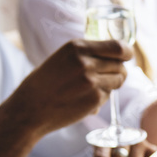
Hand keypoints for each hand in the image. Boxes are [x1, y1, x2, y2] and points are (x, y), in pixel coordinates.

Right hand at [7, 39, 130, 137]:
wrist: (29, 109)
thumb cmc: (45, 83)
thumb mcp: (63, 58)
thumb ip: (87, 54)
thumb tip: (118, 54)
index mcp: (77, 47)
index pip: (118, 46)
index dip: (127, 53)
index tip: (127, 56)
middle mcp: (86, 61)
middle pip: (121, 65)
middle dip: (117, 71)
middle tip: (105, 77)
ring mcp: (91, 81)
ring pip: (119, 80)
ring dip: (111, 84)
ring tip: (92, 88)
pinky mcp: (94, 98)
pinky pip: (109, 95)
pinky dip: (101, 98)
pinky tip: (83, 99)